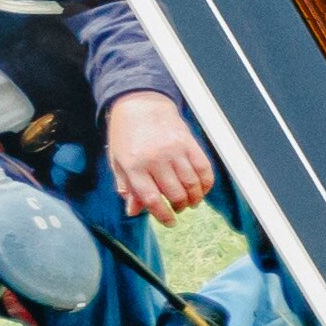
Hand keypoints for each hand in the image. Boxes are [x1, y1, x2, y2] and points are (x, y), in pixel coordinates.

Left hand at [103, 89, 214, 218]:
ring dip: (194, 198)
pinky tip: (201, 188)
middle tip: (179, 208)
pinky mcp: (188, 143)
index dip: (163, 215)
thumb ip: (127, 187)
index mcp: (134, 165)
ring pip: (191, 184)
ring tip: (191, 201)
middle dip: (179, 207)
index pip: (151, 199)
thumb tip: (134, 212)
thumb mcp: (119, 161)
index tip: (169, 222)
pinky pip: (204, 169)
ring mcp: (174, 150)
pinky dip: (206, 183)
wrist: (140, 104)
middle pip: (175, 194)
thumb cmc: (126, 134)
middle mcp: (155, 159)